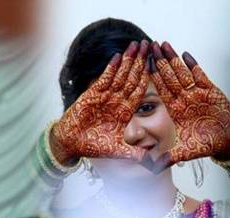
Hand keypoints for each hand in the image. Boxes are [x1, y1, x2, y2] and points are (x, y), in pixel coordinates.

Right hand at [51, 40, 149, 163]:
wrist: (71, 143)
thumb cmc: (92, 146)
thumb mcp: (116, 150)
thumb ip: (133, 153)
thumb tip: (151, 163)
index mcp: (125, 112)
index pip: (140, 91)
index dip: (149, 78)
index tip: (158, 65)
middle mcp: (117, 101)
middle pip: (132, 78)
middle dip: (140, 62)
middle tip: (149, 45)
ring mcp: (105, 96)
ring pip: (120, 75)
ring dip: (128, 59)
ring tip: (136, 44)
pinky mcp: (92, 94)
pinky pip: (104, 79)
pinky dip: (111, 68)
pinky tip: (119, 56)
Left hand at [145, 41, 229, 172]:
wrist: (227, 141)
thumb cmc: (204, 145)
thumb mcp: (183, 152)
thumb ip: (167, 158)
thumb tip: (150, 168)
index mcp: (174, 109)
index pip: (160, 90)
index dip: (152, 77)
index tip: (142, 65)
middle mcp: (183, 99)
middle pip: (168, 77)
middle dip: (159, 61)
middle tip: (148, 46)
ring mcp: (196, 93)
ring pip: (182, 73)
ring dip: (172, 59)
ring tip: (163, 44)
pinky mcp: (210, 91)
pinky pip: (200, 76)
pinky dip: (193, 65)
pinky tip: (185, 54)